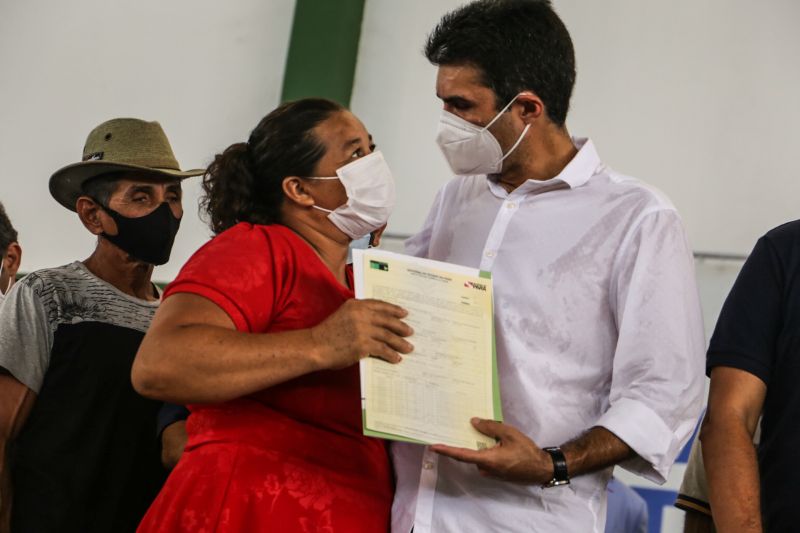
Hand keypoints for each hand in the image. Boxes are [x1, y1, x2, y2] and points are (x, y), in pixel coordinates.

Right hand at [310, 299, 413, 368]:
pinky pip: (383, 349)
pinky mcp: (363, 344)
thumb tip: (379, 324)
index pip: (380, 305)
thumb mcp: (343, 315)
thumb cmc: (327, 334)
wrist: (315, 346)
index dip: (394, 309)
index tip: (403, 313)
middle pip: (387, 320)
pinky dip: (391, 354)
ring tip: (408, 347)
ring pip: (388, 336)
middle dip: (401, 326)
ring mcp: (363, 329)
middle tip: (410, 331)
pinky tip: (396, 358)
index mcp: (356, 305)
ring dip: (400, 343)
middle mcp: (361, 314)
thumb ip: (359, 315)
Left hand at [431, 418, 552, 483]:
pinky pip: (484, 460)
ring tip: (471, 429)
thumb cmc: (526, 451)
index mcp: (487, 460)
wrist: (541, 468)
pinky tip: (486, 440)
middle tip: (450, 429)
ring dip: (474, 446)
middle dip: (460, 442)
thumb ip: (491, 427)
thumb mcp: (509, 434)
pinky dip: (482, 450)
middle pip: (468, 455)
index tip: (433, 446)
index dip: (446, 450)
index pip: (462, 455)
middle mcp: (485, 469)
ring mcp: (490, 472)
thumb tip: (474, 422)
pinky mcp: (495, 473)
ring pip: (477, 456)